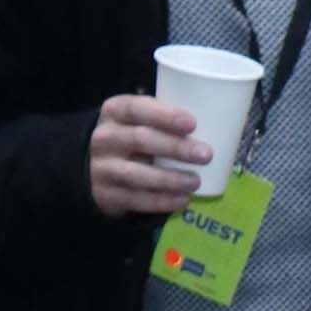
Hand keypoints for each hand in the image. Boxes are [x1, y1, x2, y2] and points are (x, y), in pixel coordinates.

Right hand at [88, 94, 205, 218]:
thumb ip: (162, 120)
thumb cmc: (131, 138)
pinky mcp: (105, 195)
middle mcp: (104, 138)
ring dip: (171, 179)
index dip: (165, 115)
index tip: (192, 124)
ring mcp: (102, 168)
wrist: (96, 168)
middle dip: (176, 148)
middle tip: (206, 155)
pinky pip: (136, 200)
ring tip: (195, 181)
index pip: (137, 108)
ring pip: (138, 175)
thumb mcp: (137, 121)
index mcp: (114, 111)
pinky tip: (182, 200)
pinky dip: (162, 202)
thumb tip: (214, 125)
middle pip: (141, 140)